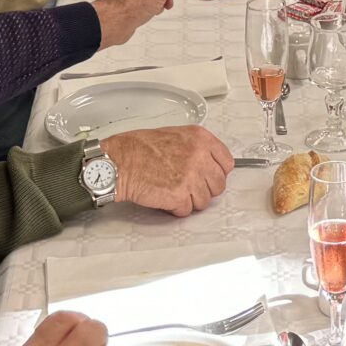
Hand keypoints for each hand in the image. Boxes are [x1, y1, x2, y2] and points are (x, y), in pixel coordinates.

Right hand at [102, 125, 232, 213]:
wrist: (119, 162)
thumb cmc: (138, 148)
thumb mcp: (174, 135)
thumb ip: (196, 148)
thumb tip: (209, 164)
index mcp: (200, 138)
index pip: (227, 162)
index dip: (217, 173)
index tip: (209, 176)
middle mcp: (199, 156)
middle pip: (219, 184)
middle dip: (205, 189)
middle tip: (189, 187)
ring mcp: (191, 176)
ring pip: (204, 201)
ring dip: (190, 200)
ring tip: (173, 191)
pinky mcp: (179, 195)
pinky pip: (186, 210)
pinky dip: (176, 209)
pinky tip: (165, 197)